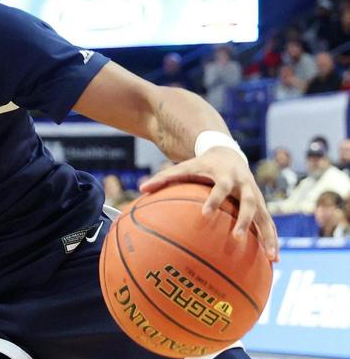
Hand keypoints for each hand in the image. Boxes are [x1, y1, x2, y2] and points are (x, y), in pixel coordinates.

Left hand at [140, 147, 278, 260]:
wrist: (227, 153)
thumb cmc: (201, 164)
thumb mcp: (183, 167)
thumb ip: (163, 177)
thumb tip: (141, 189)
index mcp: (225, 176)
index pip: (221, 188)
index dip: (214, 200)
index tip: (205, 214)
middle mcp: (244, 185)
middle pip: (249, 203)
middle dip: (245, 220)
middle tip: (236, 237)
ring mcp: (256, 196)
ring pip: (266, 217)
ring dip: (268, 236)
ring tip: (271, 258)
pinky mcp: (261, 205)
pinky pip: (269, 224)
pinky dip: (272, 240)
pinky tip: (273, 260)